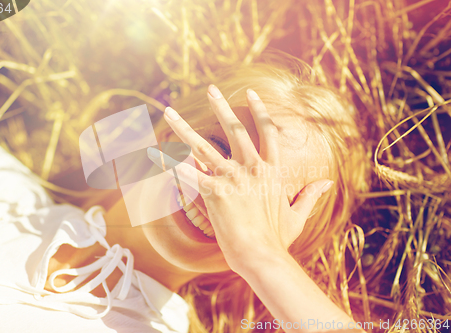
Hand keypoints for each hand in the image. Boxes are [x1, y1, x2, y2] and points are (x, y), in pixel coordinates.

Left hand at [156, 85, 333, 271]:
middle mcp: (252, 168)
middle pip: (235, 130)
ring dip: (184, 128)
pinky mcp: (214, 191)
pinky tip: (153, 151)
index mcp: (272, 171)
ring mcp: (232, 178)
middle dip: (222, 107)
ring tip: (170, 112)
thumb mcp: (298, 215)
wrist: (262, 256)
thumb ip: (310, 195)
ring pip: (203, 146)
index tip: (251, 93)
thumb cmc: (278, 239)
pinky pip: (187, 173)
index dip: (259, 112)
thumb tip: (328, 183)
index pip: (267, 133)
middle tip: (211, 89)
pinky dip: (169, 163)